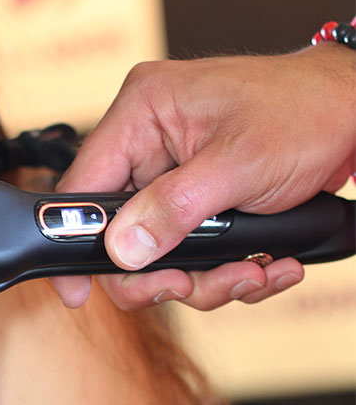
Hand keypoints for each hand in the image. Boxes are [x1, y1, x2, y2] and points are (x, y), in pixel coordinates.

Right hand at [53, 44, 355, 309]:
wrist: (352, 117)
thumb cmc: (304, 113)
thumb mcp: (238, 164)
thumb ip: (174, 209)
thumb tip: (123, 249)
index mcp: (143, 113)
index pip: (84, 186)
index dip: (75, 241)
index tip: (77, 291)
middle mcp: (148, 145)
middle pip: (119, 233)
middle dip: (159, 273)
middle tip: (189, 286)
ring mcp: (169, 176)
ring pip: (156, 253)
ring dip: (204, 280)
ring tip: (252, 274)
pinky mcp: (193, 202)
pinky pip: (188, 252)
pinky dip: (225, 271)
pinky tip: (263, 266)